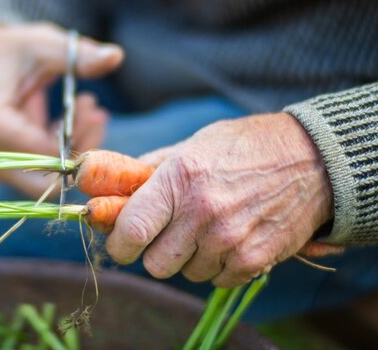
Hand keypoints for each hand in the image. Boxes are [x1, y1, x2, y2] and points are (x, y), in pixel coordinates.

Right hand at [0, 23, 123, 196]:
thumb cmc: (9, 51)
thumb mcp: (44, 45)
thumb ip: (78, 55)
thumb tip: (116, 56)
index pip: (44, 153)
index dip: (77, 136)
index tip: (92, 107)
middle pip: (48, 176)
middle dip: (80, 149)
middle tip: (95, 114)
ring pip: (50, 179)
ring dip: (76, 148)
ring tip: (89, 108)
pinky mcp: (8, 170)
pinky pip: (45, 172)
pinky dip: (66, 149)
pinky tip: (79, 118)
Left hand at [106, 113, 333, 286]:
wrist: (311, 159)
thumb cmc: (244, 147)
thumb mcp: (192, 145)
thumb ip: (151, 170)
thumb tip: (115, 189)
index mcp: (179, 178)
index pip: (132, 229)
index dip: (118, 244)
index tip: (120, 245)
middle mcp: (201, 211)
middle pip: (155, 263)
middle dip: (156, 252)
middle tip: (170, 235)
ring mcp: (229, 238)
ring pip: (187, 273)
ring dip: (192, 258)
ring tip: (210, 228)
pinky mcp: (254, 259)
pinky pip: (218, 281)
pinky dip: (220, 266)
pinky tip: (232, 238)